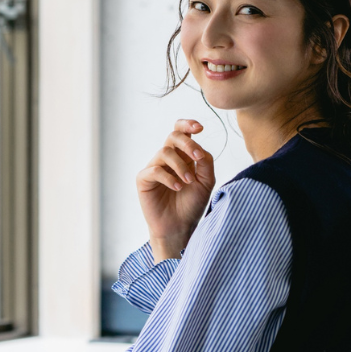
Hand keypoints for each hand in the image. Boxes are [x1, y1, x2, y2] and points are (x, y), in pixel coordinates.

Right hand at [136, 119, 214, 259]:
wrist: (179, 227)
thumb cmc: (192, 204)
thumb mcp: (206, 182)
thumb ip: (206, 163)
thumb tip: (200, 147)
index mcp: (183, 156)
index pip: (182, 132)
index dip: (188, 124)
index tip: (200, 128)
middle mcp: (168, 159)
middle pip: (173, 136)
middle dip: (187, 143)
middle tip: (197, 157)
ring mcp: (154, 168)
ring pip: (165, 152)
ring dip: (180, 166)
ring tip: (188, 182)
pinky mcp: (144, 179)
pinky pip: (154, 170)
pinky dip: (168, 177)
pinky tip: (177, 188)